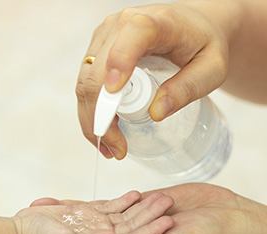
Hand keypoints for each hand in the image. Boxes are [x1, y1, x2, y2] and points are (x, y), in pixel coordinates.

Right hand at [77, 1, 236, 158]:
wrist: (190, 27)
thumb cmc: (203, 45)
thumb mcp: (212, 68)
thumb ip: (188, 88)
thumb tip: (156, 112)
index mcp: (155, 22)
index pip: (132, 36)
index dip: (119, 64)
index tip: (115, 95)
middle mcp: (120, 26)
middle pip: (97, 73)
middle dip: (101, 116)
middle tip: (117, 148)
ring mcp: (104, 39)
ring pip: (85, 83)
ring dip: (93, 120)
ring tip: (111, 147)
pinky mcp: (96, 52)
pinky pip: (85, 86)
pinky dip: (91, 112)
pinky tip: (104, 132)